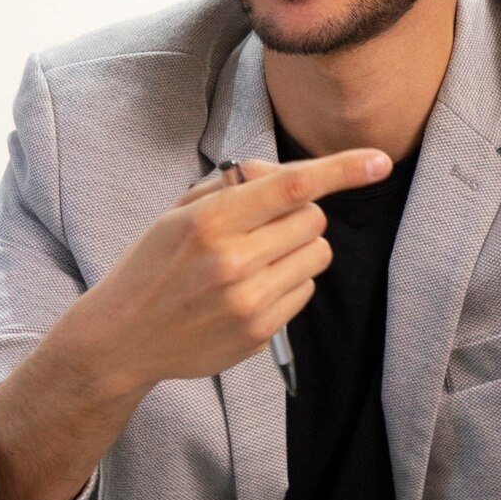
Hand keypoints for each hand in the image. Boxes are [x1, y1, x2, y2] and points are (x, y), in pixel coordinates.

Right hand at [66, 148, 390, 397]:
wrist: (122, 338)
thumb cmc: (151, 266)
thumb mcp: (178, 213)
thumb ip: (234, 187)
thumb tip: (287, 174)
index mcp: (210, 221)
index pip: (292, 186)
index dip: (342, 170)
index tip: (378, 161)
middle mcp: (233, 261)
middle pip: (313, 220)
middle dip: (299, 214)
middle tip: (266, 224)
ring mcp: (249, 301)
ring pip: (317, 255)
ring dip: (299, 248)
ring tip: (260, 257)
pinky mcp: (260, 333)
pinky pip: (305, 290)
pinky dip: (289, 281)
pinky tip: (252, 287)